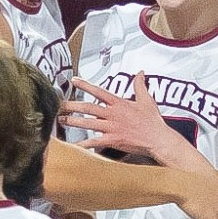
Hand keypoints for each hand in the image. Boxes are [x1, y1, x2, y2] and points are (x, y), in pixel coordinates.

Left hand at [63, 74, 206, 172]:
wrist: (158, 138)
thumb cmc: (153, 121)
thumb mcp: (147, 99)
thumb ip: (140, 85)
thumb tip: (140, 72)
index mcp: (119, 103)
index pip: (99, 91)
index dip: (85, 85)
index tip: (73, 81)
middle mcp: (113, 114)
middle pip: (88, 107)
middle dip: (72, 106)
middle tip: (59, 105)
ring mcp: (112, 127)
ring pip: (88, 123)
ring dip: (73, 122)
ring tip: (60, 121)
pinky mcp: (113, 140)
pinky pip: (94, 142)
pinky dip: (83, 144)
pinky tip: (73, 146)